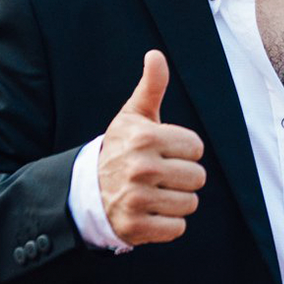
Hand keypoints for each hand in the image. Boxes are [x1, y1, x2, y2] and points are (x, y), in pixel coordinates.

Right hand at [98, 50, 206, 244]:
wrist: (85, 190)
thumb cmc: (120, 149)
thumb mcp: (133, 116)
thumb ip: (151, 86)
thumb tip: (155, 54)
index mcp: (145, 138)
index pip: (197, 148)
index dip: (184, 151)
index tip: (164, 152)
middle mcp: (141, 168)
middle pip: (198, 177)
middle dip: (183, 177)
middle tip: (160, 175)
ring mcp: (137, 199)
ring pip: (190, 203)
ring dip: (177, 201)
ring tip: (155, 193)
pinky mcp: (136, 227)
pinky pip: (177, 228)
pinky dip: (168, 224)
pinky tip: (151, 213)